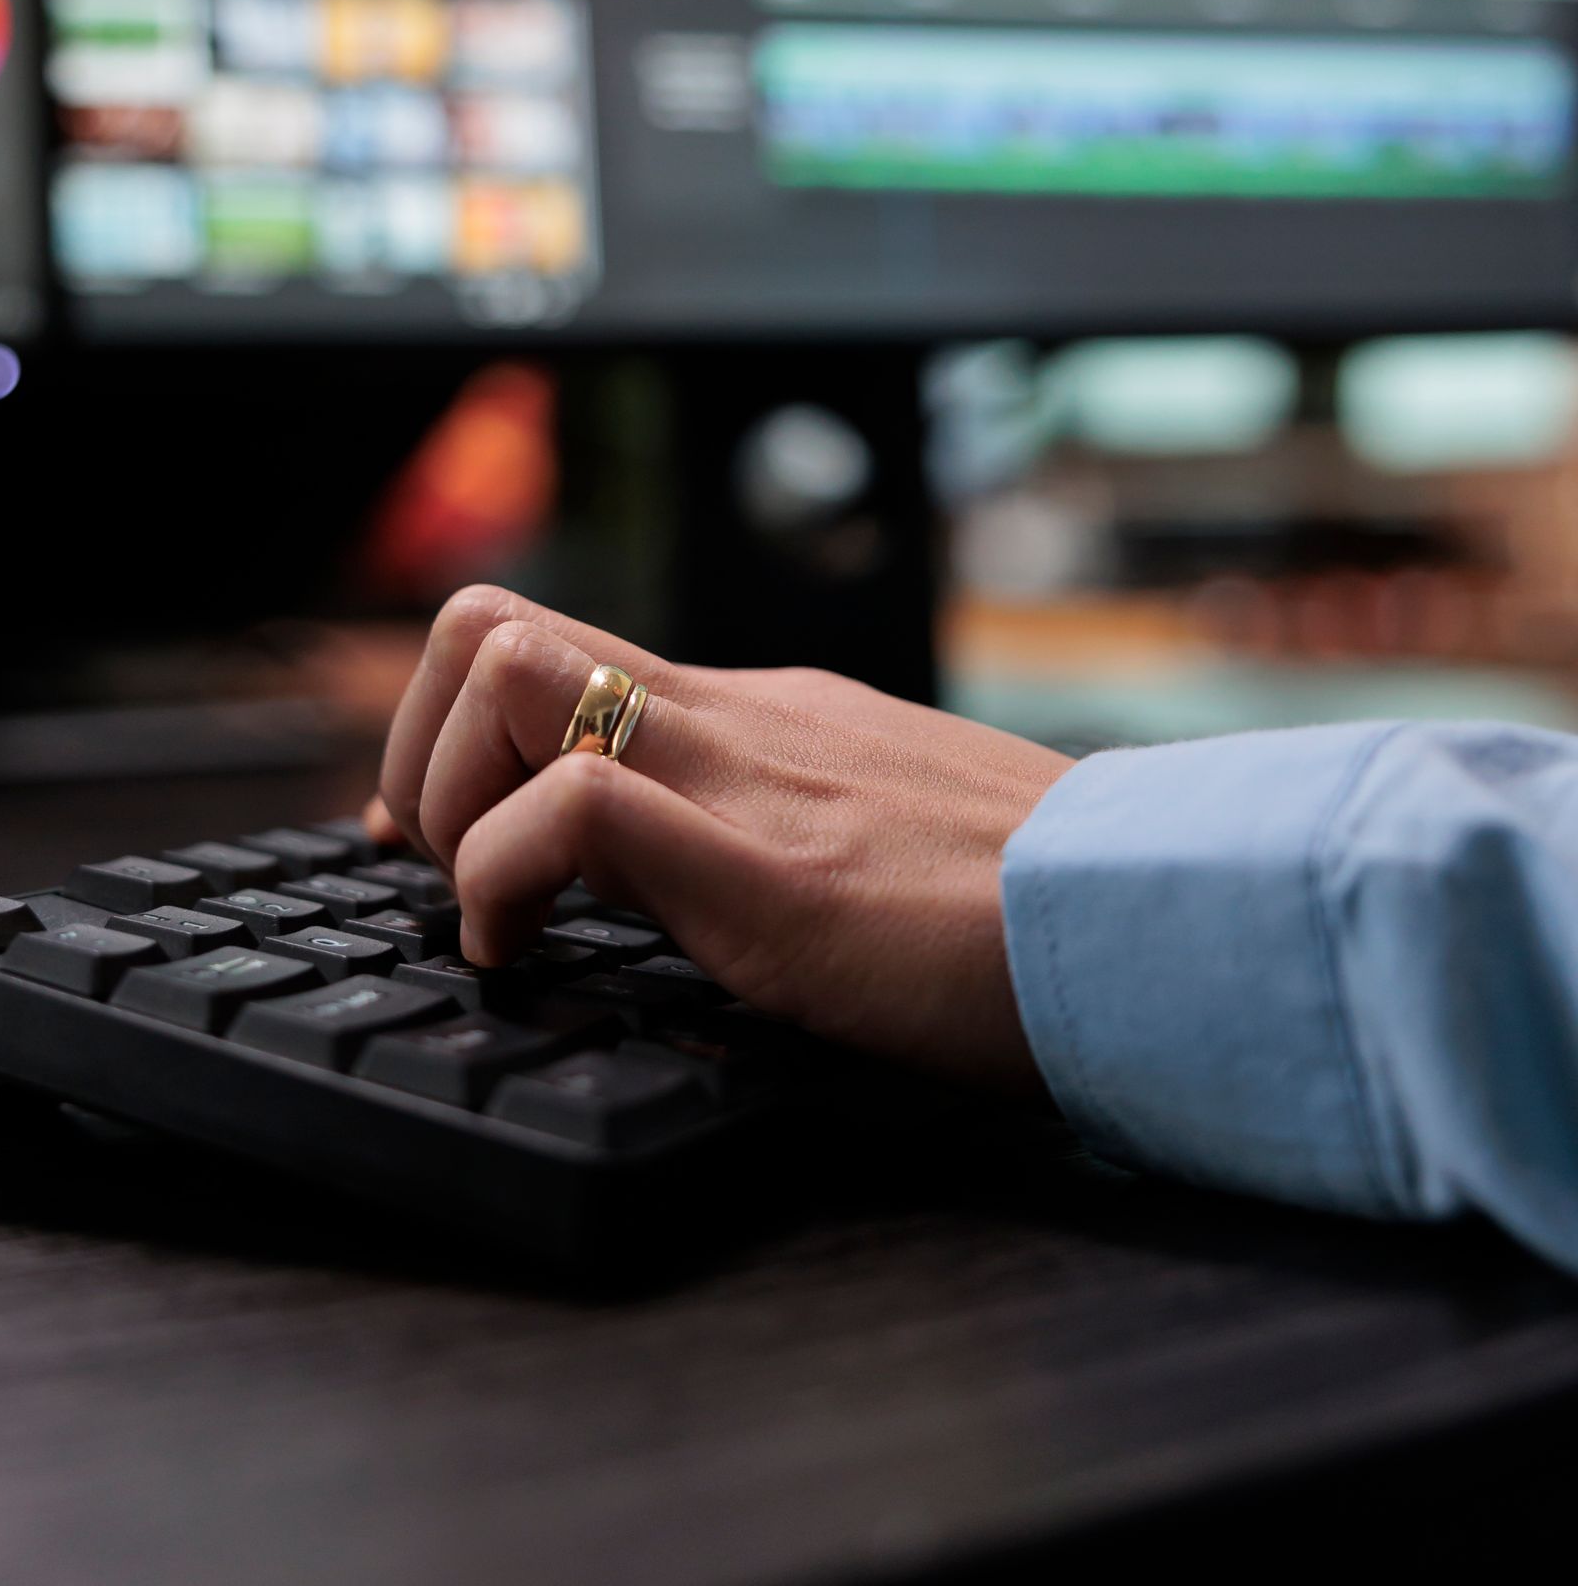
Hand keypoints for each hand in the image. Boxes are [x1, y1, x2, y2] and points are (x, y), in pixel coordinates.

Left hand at [374, 585, 1070, 1088]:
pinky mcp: (771, 872)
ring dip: (451, 796)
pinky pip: (578, 809)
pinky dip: (504, 879)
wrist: (1165, 928)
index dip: (457, 732)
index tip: (443, 839)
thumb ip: (784, 837)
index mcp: (768, 717)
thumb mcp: (883, 847)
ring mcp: (751, 778)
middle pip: (491, 625)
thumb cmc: (1040, 916)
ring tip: (496, 913)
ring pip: (506, 669)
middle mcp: (740, 718)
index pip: (556, 647)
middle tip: (440, 865)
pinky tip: (530, 960)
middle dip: (420, 746)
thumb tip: (685, 886)